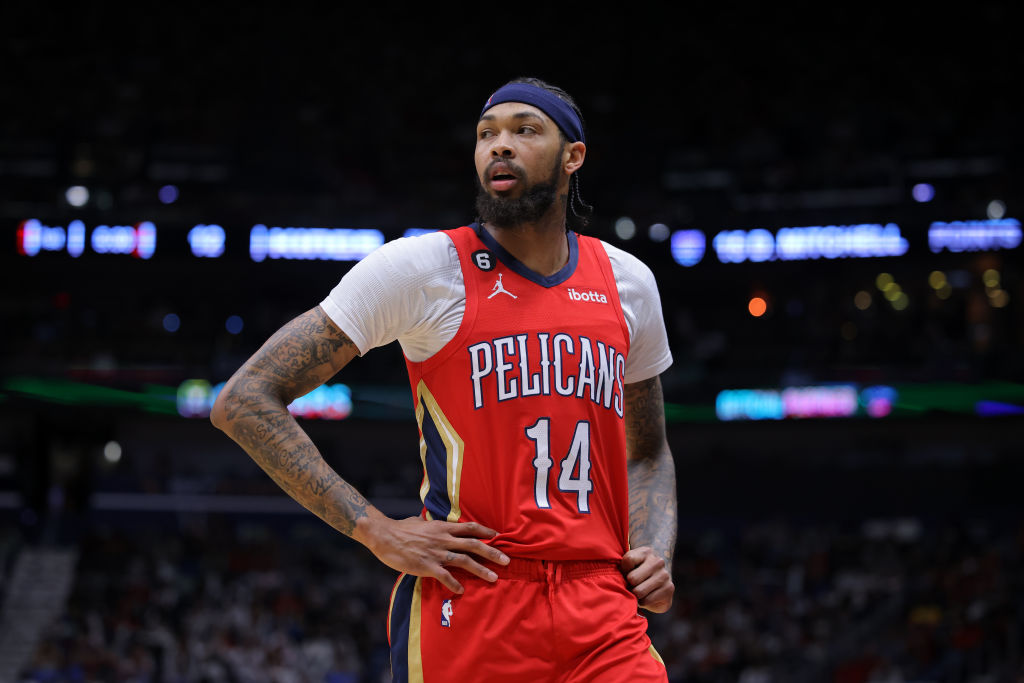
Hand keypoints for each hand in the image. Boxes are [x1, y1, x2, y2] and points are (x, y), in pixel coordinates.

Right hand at [365, 516, 510, 593]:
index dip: (485, 531)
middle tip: (506, 561)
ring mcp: (436, 553)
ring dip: (481, 570)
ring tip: (494, 578)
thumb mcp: (419, 522)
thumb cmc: (400, 528)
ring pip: (465, 561)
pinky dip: (455, 584)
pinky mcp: (427, 566)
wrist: (384, 536)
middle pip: (474, 545)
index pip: (470, 528)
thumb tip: (428, 521)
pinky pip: (445, 576)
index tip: (497, 536)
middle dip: (492, 553)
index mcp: (442, 527)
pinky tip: (462, 590)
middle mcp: (443, 539)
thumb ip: (428, 524)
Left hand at [620, 546, 673, 612]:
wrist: (657, 581)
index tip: (627, 572)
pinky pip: (646, 600)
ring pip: (639, 591)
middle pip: (633, 578)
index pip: (628, 560)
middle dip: (629, 585)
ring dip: (635, 595)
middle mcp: (658, 561)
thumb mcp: (628, 565)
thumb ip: (622, 568)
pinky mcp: (669, 589)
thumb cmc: (637, 573)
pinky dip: (642, 602)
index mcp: (646, 552)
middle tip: (632, 585)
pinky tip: (646, 596)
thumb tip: (619, 582)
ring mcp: (665, 575)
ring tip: (639, 591)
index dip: (623, 570)